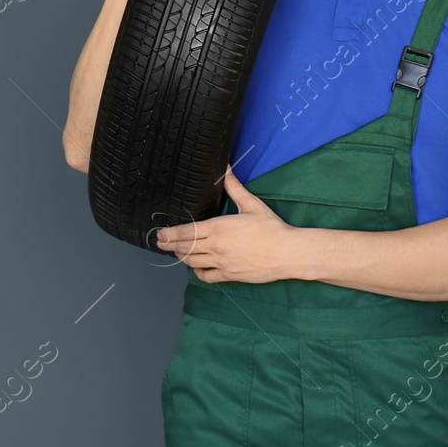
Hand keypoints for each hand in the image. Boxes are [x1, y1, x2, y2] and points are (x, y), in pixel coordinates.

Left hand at [154, 168, 298, 283]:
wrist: (287, 253)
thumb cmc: (271, 229)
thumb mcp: (251, 205)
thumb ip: (234, 188)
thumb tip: (226, 170)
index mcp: (218, 228)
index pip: (186, 232)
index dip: (170, 234)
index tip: (161, 234)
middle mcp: (216, 247)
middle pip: (185, 248)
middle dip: (170, 245)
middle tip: (161, 243)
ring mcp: (222, 263)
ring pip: (192, 262)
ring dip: (182, 257)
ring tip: (176, 251)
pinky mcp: (229, 275)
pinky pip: (207, 276)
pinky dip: (198, 272)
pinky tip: (197, 267)